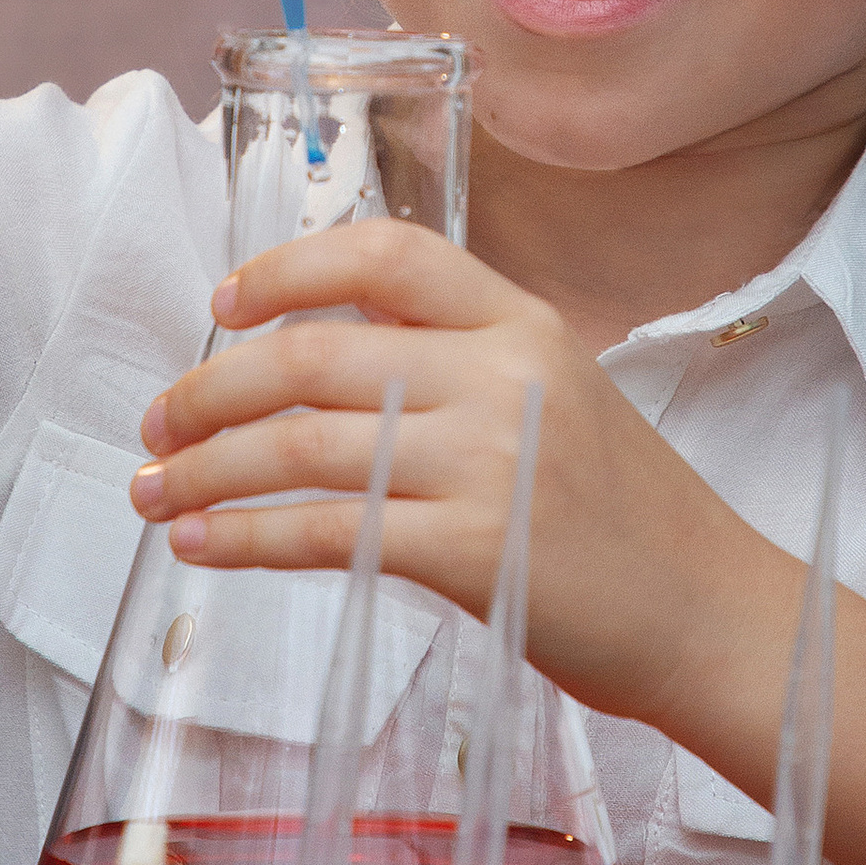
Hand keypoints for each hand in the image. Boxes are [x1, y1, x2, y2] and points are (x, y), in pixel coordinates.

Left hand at [128, 222, 744, 723]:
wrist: (709, 612)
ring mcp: (488, 462)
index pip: (388, 252)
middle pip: (316, 354)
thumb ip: (455, 366)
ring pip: (303, 445)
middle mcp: (501, 375)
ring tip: (156, 489)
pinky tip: (203, 542)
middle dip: (212, 389)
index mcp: (522, 322)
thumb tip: (313, 365)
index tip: (225, 304)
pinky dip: (245, 537)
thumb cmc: (624, 515)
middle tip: (159, 421)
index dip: (288, 268)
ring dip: (206, 466)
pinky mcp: (472, 550)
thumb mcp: (556, 396)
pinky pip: (324, 532)